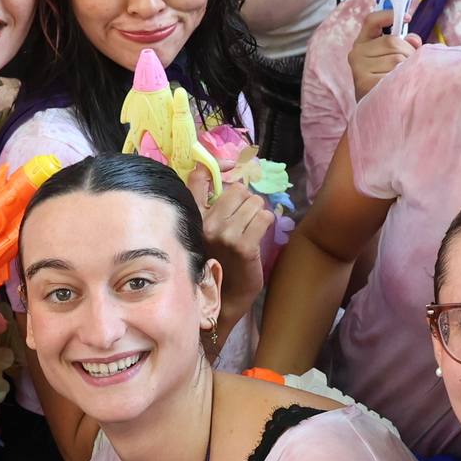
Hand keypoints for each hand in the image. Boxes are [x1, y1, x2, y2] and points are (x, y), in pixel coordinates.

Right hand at [193, 159, 270, 321]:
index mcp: (193, 216)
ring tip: (251, 228)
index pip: (199, 176)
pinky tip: (258, 236)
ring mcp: (224, 234)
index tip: (232, 167)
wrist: (225, 296)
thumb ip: (212, 205)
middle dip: (247, 200)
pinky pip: (264, 216)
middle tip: (245, 218)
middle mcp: (205, 223)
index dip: (218, 165)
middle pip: (238, 188)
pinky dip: (266, 223)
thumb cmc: (219, 260)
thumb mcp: (207, 230)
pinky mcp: (243, 245)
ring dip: (258, 212)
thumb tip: (230, 173)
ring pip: (254, 201)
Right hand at [349, 4, 416, 98]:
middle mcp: (357, 54)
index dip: (389, 15)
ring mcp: (359, 69)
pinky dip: (402, 80)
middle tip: (408, 67)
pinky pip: (395, 74)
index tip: (407, 17)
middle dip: (408, 53)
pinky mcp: (365, 83)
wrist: (374, 113)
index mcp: (362, 44)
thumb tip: (414, 39)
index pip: (371, 21)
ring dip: (407, 68)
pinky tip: (398, 88)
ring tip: (402, 80)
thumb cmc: (386, 83)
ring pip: (397, 58)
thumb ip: (403, 46)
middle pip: (393, 41)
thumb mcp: (393, 60)